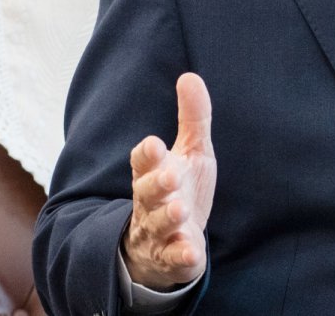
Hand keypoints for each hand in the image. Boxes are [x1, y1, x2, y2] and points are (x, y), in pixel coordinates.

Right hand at [123, 73, 217, 290]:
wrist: (168, 243)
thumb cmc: (179, 189)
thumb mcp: (190, 152)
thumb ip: (192, 117)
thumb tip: (190, 76)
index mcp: (153, 173)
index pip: (142, 161)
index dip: (147, 155)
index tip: (154, 144)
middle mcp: (150, 202)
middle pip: (146, 193)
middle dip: (156, 185)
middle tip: (169, 177)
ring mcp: (159, 232)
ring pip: (157, 225)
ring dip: (168, 218)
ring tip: (181, 210)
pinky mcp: (172, 258)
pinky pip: (173, 259)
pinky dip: (181, 257)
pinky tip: (192, 253)